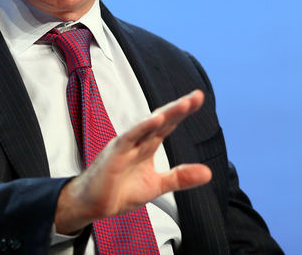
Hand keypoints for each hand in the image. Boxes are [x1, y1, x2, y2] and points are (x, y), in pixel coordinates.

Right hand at [54, 90, 211, 233]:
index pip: (168, 124)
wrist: (93, 205)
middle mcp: (138, 141)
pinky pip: (129, 137)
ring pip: (147, 125)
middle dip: (178, 107)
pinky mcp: (114, 154)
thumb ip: (180, 177)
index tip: (198, 98)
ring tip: (183, 104)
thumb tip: (208, 173)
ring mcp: (125, 145)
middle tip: (197, 96)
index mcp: (148, 145)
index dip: (183, 112)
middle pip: (161, 119)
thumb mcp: (157, 185)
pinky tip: (155, 120)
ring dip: (165, 114)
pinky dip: (142, 128)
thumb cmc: (119, 190)